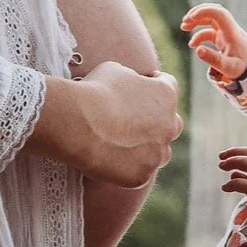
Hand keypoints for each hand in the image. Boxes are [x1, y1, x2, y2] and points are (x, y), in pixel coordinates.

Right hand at [29, 62, 181, 186]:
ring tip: (123, 145)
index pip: (167, 85)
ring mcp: (156, 154)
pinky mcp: (141, 176)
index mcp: (165, 95)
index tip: (141, 86)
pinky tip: (110, 159)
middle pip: (171, 123)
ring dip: (148, 148)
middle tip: (135, 121)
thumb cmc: (93, 92)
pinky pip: (140, 172)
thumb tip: (132, 84)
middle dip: (157, 121)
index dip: (153, 84)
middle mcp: (169, 126)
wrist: (76, 124)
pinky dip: (129, 167)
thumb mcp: (115, 70)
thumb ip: (132, 79)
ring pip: (159, 152)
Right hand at [182, 3, 246, 81]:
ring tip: (183, 27)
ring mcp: (226, 33)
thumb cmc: (243, 68)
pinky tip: (193, 45)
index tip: (191, 18)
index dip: (204, 11)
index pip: (219, 13)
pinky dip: (199, 35)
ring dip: (197, 20)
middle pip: (214, 11)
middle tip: (185, 21)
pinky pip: (210, 31)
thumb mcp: (229, 67)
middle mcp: (229, 29)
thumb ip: (213, 59)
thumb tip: (197, 50)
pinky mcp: (223, 38)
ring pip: (210, 19)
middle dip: (198, 12)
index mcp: (232, 33)